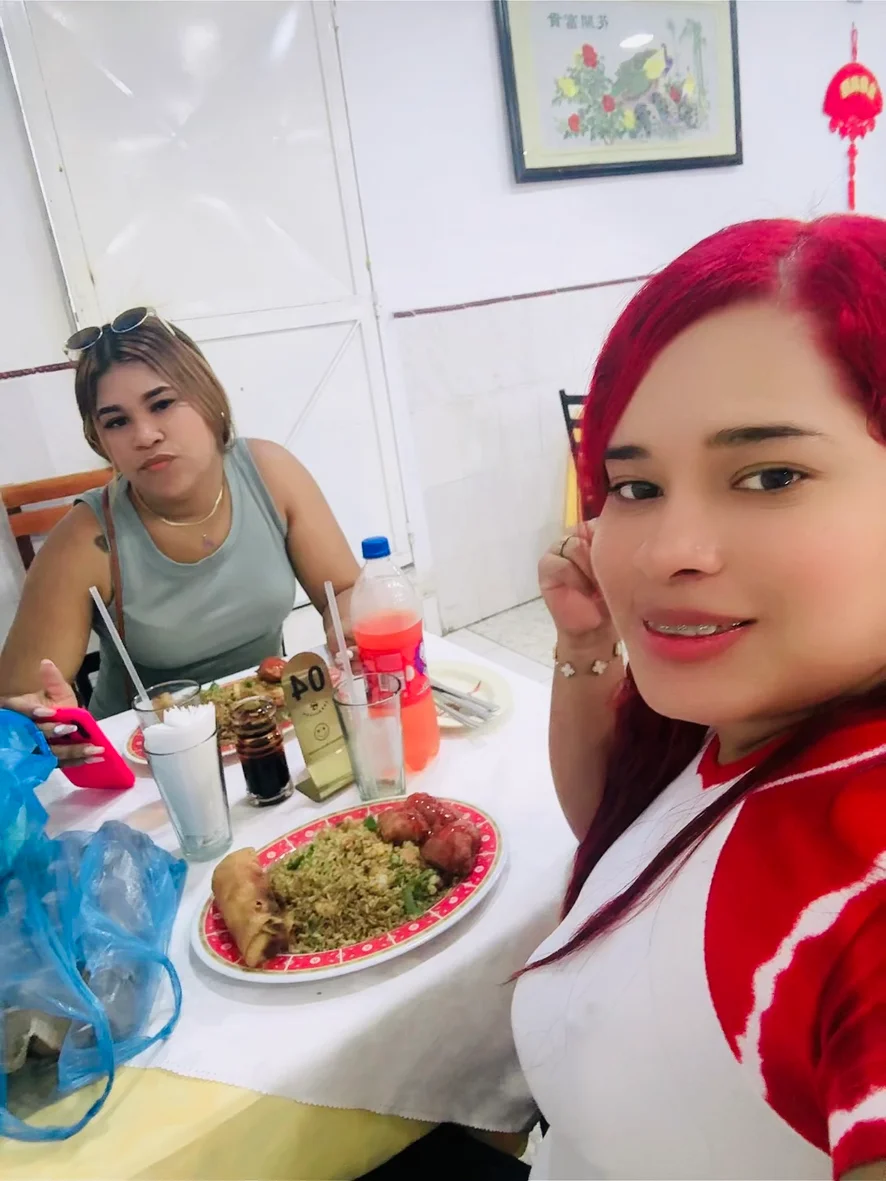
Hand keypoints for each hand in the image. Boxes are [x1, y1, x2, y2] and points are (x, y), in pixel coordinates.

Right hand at [0, 660, 101, 762]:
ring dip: (72, 750)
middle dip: (54, 732)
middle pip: (35, 733)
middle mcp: (23, 731)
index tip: (48, 711)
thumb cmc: (52, 706)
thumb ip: (52, 680)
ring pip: (49, 751)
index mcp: (19, 711)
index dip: (31, 711)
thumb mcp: (55, 691)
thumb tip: (46, 663)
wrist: (58, 725)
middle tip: (72, 728)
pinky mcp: (46, 761)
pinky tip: (93, 759)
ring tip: (93, 749)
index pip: (19, 710)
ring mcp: (34, 749)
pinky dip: (77, 761)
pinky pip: (60, 763)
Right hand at [539, 523, 614, 643]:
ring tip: (598, 588)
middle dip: (601, 557)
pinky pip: (562, 564)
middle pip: (589, 533)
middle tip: (611, 579)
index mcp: (596, 532)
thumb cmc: (612, 599)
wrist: (595, 629)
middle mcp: (577, 536)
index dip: (615, 539)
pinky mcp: (547, 565)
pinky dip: (576, 578)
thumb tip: (629, 535)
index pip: (604, 522)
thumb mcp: (623, 572)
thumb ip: (619, 550)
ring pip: (575, 546)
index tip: (623, 561)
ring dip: (589, 569)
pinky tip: (585, 591)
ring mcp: (559, 549)